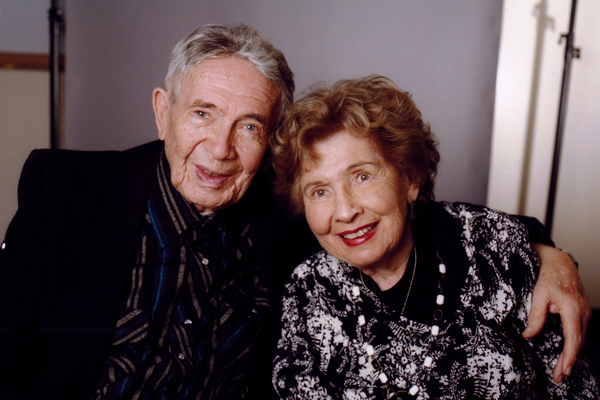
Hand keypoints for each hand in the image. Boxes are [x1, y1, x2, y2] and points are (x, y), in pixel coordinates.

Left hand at [523, 243, 590, 382]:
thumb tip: (528, 335)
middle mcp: (582, 312)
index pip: (573, 338)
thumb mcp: (538, 294)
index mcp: (572, 308)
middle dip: (569, 362)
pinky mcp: (582, 313)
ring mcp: (585, 313)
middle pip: (577, 343)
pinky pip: (579, 333)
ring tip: (561, 372)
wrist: (560, 262)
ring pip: (579, 339)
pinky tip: (567, 356)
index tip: (564, 369)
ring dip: (571, 356)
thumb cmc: (548, 275)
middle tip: (560, 378)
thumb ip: (535, 316)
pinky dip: (573, 346)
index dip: (569, 356)